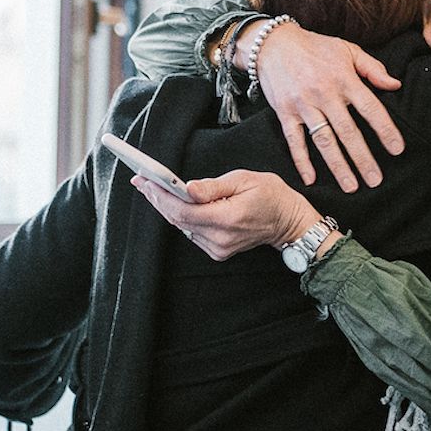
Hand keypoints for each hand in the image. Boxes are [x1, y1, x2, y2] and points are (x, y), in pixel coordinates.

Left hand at [130, 170, 320, 261]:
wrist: (288, 222)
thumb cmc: (271, 195)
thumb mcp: (244, 179)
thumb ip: (213, 186)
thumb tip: (187, 188)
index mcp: (228, 218)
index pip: (183, 210)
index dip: (160, 196)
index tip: (144, 180)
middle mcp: (220, 238)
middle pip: (178, 220)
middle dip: (157, 199)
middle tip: (141, 180)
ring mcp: (219, 248)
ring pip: (182, 227)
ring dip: (167, 208)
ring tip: (152, 188)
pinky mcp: (218, 251)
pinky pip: (192, 233)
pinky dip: (181, 217)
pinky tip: (173, 203)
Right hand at [252, 25, 404, 190]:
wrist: (273, 44)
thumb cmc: (315, 47)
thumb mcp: (347, 50)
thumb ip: (372, 68)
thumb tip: (396, 84)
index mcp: (344, 79)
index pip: (370, 108)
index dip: (385, 130)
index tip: (397, 150)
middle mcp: (325, 94)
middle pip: (348, 132)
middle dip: (363, 158)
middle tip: (376, 180)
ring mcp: (303, 105)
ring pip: (324, 141)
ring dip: (338, 166)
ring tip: (351, 186)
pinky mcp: (285, 113)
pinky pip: (294, 140)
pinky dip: (301, 161)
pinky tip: (311, 179)